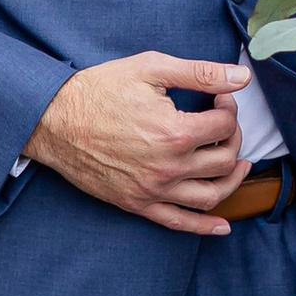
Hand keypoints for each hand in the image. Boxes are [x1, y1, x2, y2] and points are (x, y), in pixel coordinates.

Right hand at [27, 53, 254, 234]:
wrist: (53, 119)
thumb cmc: (99, 90)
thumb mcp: (151, 69)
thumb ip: (201, 73)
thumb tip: (242, 76)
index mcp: (174, 132)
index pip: (225, 126)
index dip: (229, 109)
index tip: (219, 100)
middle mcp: (168, 167)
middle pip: (224, 160)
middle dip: (233, 138)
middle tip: (223, 125)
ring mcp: (153, 190)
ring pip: (211, 196)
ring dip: (232, 181)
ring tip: (238, 165)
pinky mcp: (137, 204)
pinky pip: (178, 223)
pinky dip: (205, 227)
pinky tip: (222, 226)